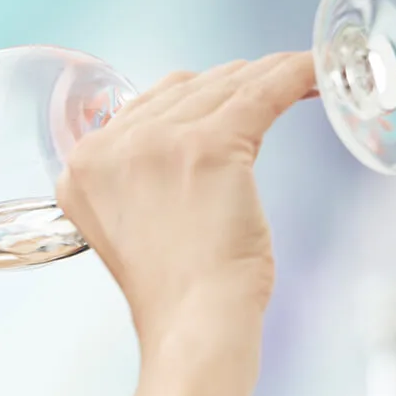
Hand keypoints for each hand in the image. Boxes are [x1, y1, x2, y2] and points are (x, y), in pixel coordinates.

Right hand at [56, 52, 316, 348]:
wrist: (192, 325)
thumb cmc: (173, 287)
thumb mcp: (129, 221)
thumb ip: (135, 172)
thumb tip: (187, 122)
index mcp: (81, 166)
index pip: (141, 107)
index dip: (189, 100)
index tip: (225, 97)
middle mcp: (109, 147)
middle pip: (181, 89)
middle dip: (230, 84)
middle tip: (272, 85)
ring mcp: (158, 143)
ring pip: (223, 86)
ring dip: (266, 75)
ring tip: (300, 76)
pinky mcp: (210, 146)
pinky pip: (262, 92)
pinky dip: (294, 74)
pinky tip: (315, 71)